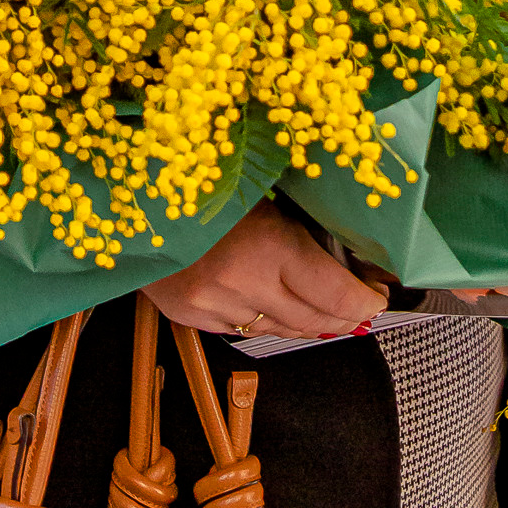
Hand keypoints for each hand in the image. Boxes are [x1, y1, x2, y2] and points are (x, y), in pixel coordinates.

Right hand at [143, 204, 387, 343]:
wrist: (129, 192)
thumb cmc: (204, 177)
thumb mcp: (263, 191)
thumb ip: (302, 226)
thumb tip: (350, 257)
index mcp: (269, 245)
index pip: (335, 294)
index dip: (364, 302)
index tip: (378, 298)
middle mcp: (243, 283)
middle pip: (312, 320)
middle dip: (343, 317)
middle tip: (360, 307)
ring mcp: (213, 305)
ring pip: (277, 330)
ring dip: (306, 322)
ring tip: (324, 310)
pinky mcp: (190, 317)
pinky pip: (241, 330)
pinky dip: (262, 320)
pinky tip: (272, 306)